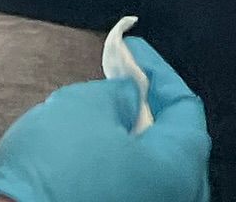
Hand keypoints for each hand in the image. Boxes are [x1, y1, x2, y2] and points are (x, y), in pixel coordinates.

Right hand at [0, 39, 209, 201]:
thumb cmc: (51, 169)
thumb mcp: (85, 107)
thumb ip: (120, 95)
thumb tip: (130, 99)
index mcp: (179, 170)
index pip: (184, 106)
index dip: (155, 70)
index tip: (130, 48)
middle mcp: (176, 201)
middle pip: (173, 144)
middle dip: (147, 108)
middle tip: (121, 80)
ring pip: (151, 173)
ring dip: (132, 141)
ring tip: (103, 114)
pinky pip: (131, 192)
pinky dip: (118, 170)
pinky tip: (91, 154)